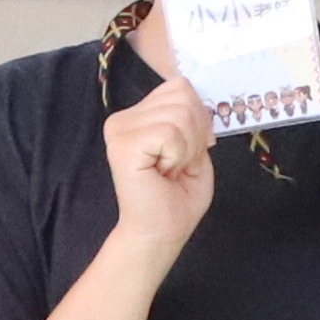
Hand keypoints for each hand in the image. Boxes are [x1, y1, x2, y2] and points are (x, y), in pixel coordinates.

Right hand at [99, 77, 211, 262]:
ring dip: (187, 148)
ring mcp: (120, 130)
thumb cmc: (176, 197)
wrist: (161, 233)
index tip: (188, 151)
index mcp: (138, 115)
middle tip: (178, 164)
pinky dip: (178, 156)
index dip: (198, 118)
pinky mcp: (123, 146)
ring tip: (169, 170)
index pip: (180, 86)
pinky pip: (170, 133)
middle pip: (183, 95)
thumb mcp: (194, 147)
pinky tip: (163, 173)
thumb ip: (194, 117)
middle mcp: (123, 118)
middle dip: (195, 133)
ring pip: (180, 114)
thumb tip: (199, 97)